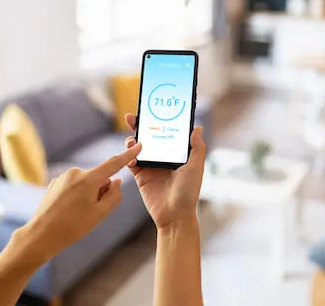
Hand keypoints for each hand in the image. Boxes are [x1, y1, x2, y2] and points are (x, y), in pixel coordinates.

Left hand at [17, 142, 142, 264]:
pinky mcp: (56, 182)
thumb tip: (116, 181)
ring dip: (88, 194)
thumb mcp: (100, 214)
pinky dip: (77, 195)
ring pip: (87, 182)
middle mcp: (76, 172)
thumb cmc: (72, 227)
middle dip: (101, 191)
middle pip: (100, 177)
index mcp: (88, 179)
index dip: (128, 155)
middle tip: (91, 212)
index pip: (113, 164)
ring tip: (77, 213)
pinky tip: (68, 211)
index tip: (139, 146)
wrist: (41, 235)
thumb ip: (114, 195)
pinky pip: (75, 185)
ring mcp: (64, 176)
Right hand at [124, 113, 205, 228]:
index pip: (167, 133)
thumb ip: (197, 148)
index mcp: (176, 154)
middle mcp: (163, 158)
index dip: (160, 121)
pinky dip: (128, 155)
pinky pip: (130, 162)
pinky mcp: (140, 176)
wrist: (174, 215)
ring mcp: (150, 166)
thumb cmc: (188, 192)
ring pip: (138, 147)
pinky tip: (130, 151)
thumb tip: (197, 128)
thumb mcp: (196, 167)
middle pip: (149, 137)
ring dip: (133, 139)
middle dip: (140, 125)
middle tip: (132, 116)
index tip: (153, 110)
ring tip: (133, 136)